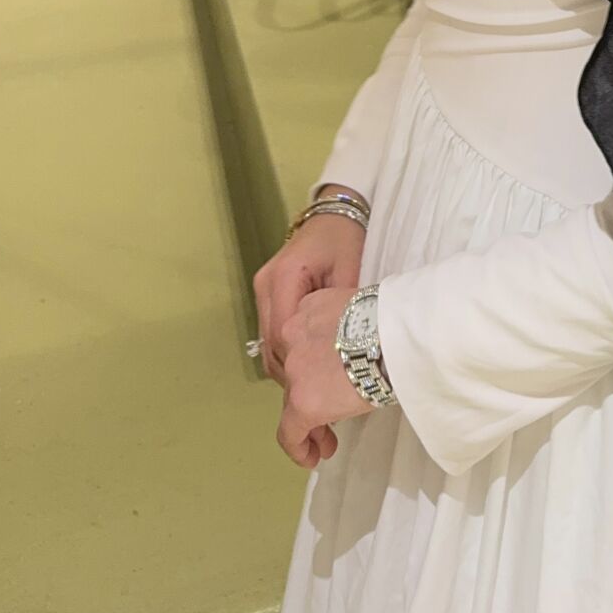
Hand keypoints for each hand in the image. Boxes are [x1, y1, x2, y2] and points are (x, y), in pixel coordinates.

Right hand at [253, 211, 365, 390]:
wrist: (335, 214)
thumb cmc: (346, 241)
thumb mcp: (350, 274)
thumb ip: (339, 314)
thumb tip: (340, 357)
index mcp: (283, 278)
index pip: (281, 334)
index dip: (297, 365)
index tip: (318, 388)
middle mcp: (264, 285)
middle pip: (269, 344)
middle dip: (291, 374)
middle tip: (317, 398)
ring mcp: (262, 290)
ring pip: (267, 343)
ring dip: (287, 366)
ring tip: (313, 386)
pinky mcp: (267, 294)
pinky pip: (272, 333)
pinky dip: (286, 352)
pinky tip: (308, 366)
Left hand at [276, 284, 378, 468]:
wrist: (397, 334)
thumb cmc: (394, 319)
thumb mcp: (361, 310)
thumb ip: (345, 328)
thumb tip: (355, 351)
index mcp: (309, 308)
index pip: (302, 344)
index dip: (312, 368)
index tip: (326, 383)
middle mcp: (293, 335)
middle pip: (296, 373)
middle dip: (310, 396)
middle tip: (328, 419)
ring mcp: (295, 368)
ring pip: (293, 401)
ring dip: (308, 423)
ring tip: (324, 444)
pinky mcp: (302, 401)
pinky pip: (290, 431)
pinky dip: (298, 447)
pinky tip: (312, 458)